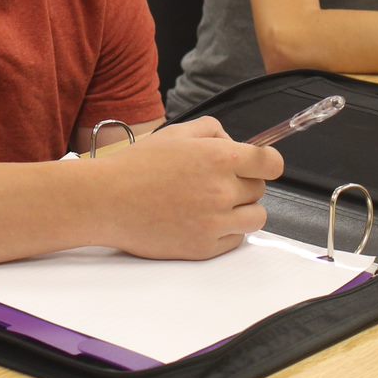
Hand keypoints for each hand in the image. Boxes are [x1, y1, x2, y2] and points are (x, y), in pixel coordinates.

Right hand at [98, 117, 283, 260]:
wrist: (107, 200)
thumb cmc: (137, 166)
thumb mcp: (176, 133)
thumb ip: (212, 130)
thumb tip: (233, 142)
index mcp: (219, 158)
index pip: (271, 163)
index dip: (268, 162)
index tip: (261, 165)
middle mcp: (222, 191)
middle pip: (260, 189)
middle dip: (244, 183)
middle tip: (216, 182)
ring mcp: (214, 222)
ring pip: (255, 218)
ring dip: (242, 210)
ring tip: (216, 204)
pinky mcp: (204, 248)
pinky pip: (236, 240)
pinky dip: (226, 231)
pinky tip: (202, 220)